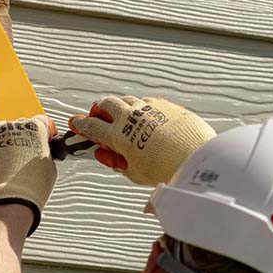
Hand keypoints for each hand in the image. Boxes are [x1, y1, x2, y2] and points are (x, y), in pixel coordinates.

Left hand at [0, 115, 57, 235]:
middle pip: (19, 125)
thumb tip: (39, 152)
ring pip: (0, 131)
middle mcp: (13, 125)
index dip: (44, 133)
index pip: (43, 121)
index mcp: (35, 128)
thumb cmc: (29, 188)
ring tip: (6, 161)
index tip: (43, 139)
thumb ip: (44, 151)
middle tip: (23, 155)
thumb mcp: (48, 166)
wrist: (8, 201)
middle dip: (22, 138)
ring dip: (3, 142)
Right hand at [68, 96, 214, 185]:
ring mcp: (149, 107)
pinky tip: (146, 117)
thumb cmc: (168, 167)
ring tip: (122, 116)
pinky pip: (148, 102)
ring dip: (120, 106)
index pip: (91, 126)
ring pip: (127, 99)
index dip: (81, 125)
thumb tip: (109, 156)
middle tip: (97, 116)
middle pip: (106, 104)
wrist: (196, 158)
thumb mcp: (135, 173)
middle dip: (99, 109)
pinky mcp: (166, 105)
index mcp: (118, 134)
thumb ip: (118, 162)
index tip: (76, 124)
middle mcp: (131, 116)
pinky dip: (142, 108)